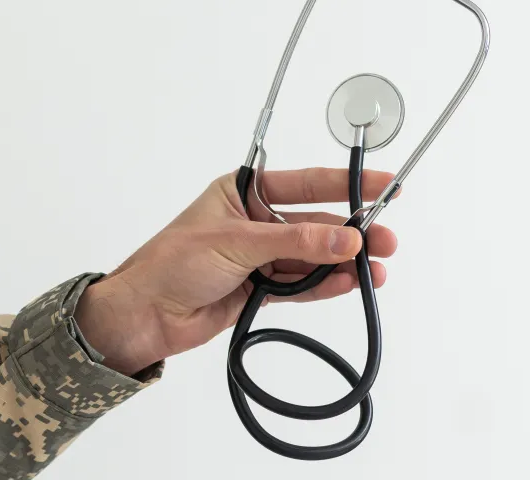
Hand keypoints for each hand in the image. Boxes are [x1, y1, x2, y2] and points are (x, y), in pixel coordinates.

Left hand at [74, 168, 399, 376]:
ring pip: (313, 256)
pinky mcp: (262, 288)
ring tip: (374, 271)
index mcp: (244, 192)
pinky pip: (303, 284)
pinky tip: (350, 284)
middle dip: (351, 233)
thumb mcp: (237, 243)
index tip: (383, 186)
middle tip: (384, 240)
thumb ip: (295, 242)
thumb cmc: (170, 264)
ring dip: (343, 263)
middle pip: (315, 223)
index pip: (305, 183)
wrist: (145, 316)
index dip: (345, 184)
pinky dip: (326, 285)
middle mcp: (256, 221)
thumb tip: (344, 239)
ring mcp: (261, 256)